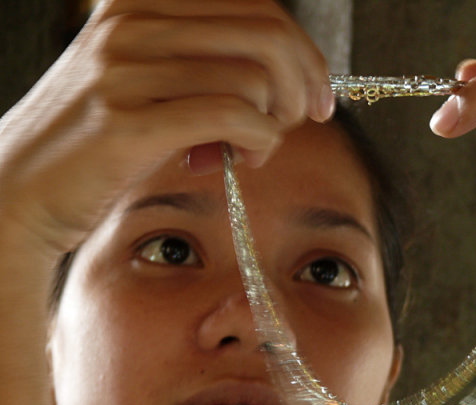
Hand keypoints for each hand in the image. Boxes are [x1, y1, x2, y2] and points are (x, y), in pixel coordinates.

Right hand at [0, 0, 333, 253]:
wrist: (21, 188)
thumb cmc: (101, 141)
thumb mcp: (150, 81)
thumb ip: (206, 62)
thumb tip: (290, 71)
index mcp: (143, 2)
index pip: (258, 5)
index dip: (304, 53)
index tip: (318, 98)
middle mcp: (133, 21)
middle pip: (268, 35)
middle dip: (302, 86)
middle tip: (297, 124)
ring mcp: (126, 68)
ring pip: (256, 78)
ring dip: (275, 123)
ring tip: (253, 149)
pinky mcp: (128, 121)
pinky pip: (234, 116)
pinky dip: (260, 141)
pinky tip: (245, 158)